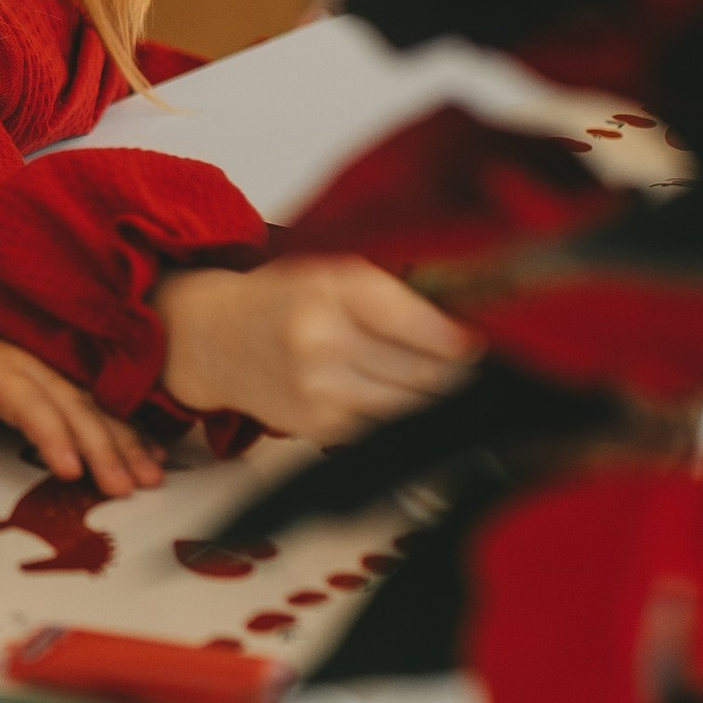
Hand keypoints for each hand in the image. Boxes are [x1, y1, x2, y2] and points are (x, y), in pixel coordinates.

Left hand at [0, 305, 162, 497]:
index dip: (51, 433)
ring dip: (127, 443)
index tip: (71, 470)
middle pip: (73, 407)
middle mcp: (33, 369)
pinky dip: (131, 432)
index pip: (26, 401)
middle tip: (126, 487)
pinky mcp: (66, 389)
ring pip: (97, 410)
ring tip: (151, 476)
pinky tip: (154, 454)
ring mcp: (55, 377)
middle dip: (104, 448)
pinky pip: (103, 410)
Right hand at [157, 256, 474, 442]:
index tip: (483, 351)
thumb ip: (393, 295)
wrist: (211, 339)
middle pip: (419, 372)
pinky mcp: (317, 425)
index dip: (458, 343)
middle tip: (490, 380)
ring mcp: (318, 389)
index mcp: (332, 287)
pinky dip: (407, 423)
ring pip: (406, 406)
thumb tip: (463, 332)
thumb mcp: (331, 274)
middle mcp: (322, 339)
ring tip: (465, 401)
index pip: (415, 323)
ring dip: (440, 406)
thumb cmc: (278, 302)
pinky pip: (382, 429)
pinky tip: (423, 416)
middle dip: (458, 378)